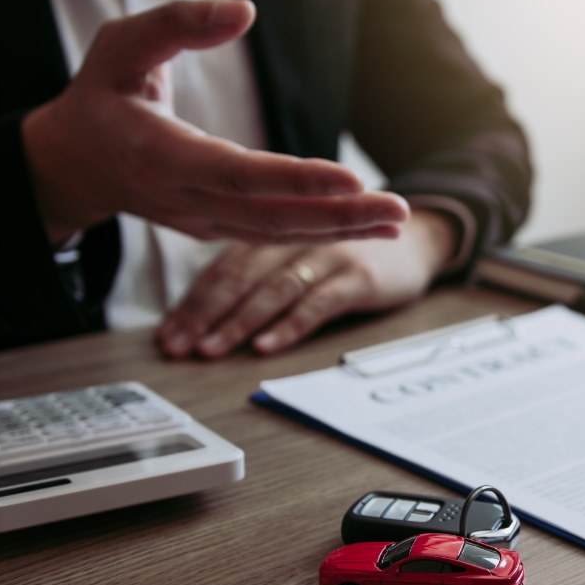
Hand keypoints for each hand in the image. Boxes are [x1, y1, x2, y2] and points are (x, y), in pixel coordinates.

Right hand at [21, 0, 408, 244]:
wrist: (74, 162)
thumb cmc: (102, 95)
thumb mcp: (122, 45)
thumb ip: (178, 24)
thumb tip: (244, 12)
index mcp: (160, 155)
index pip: (238, 173)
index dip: (295, 179)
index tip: (352, 179)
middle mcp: (184, 198)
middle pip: (271, 216)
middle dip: (339, 215)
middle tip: (397, 209)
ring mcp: (201, 220)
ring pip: (277, 234)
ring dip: (341, 230)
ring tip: (396, 220)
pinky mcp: (215, 227)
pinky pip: (273, 236)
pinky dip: (321, 232)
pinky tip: (364, 225)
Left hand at [155, 209, 458, 357]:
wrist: (419, 237)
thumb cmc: (351, 255)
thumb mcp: (302, 254)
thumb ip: (263, 273)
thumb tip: (211, 315)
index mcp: (274, 234)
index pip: (222, 269)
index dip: (191, 302)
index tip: (166, 335)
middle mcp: (295, 239)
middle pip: (240, 278)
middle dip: (203, 315)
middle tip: (176, 347)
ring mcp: (327, 256)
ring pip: (273, 290)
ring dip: (237, 322)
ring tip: (210, 350)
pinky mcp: (358, 276)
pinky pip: (316, 302)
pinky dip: (288, 325)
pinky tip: (265, 346)